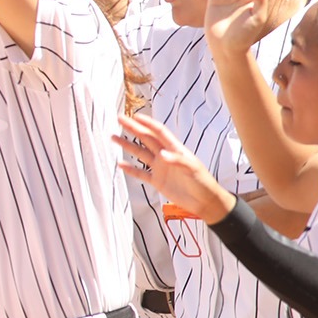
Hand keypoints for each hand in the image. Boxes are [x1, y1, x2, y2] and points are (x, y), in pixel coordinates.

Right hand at [115, 111, 235, 222]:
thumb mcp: (192, 169)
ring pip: (140, 153)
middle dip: (133, 128)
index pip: (159, 132)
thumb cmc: (202, 182)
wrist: (204, 201)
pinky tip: (120, 164)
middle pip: (146, 139)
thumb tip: (161, 154)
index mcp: (175, 149)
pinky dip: (130, 169)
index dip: (148, 123)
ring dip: (128, 145)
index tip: (136, 116)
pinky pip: (141, 173)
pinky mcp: (157, 181)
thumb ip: (177, 160)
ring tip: (114, 137)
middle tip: (120, 119)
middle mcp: (165, 156)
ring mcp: (160, 168)